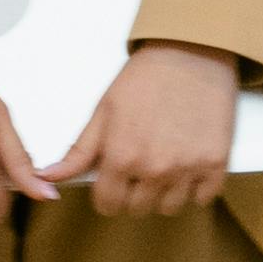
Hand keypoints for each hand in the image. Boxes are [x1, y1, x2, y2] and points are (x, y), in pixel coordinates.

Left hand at [53, 40, 240, 219]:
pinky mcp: (216, 163)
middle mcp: (154, 169)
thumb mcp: (104, 110)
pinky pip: (203, 198)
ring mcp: (188, 168)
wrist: (192, 52)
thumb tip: (46, 178)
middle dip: (134, 192)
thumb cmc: (144, 78)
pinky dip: (195, 188)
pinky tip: (188, 165)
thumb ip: (79, 151)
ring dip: (164, 193)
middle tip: (140, 165)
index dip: (107, 195)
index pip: (108, 205)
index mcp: (122, 157)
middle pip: (137, 209)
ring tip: (164, 164)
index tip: (113, 183)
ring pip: (169, 208)